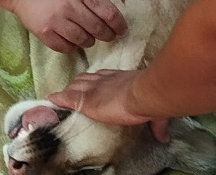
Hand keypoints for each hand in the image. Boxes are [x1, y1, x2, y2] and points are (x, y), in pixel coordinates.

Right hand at [10, 0, 127, 52]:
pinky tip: (72, 41)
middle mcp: (70, 5)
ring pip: (83, 40)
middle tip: (108, 37)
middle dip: (107, 36)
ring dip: (89, 41)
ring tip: (88, 38)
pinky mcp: (45, 32)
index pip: (108, 12)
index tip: (122, 30)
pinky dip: (72, 47)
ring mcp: (56, 20)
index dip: (119, 25)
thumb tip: (111, 17)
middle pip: (98, 29)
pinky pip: (66, 48)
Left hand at [48, 69, 169, 142]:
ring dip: (69, 90)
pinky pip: (66, 97)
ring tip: (62, 95)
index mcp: (119, 79)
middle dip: (79, 83)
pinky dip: (58, 98)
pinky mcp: (84, 100)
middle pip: (86, 79)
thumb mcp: (155, 112)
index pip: (103, 77)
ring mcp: (92, 89)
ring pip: (75, 86)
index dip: (96, 80)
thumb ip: (157, 125)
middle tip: (74, 90)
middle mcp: (104, 80)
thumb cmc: (149, 99)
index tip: (93, 84)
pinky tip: (51, 99)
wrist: (141, 95)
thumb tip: (164, 137)